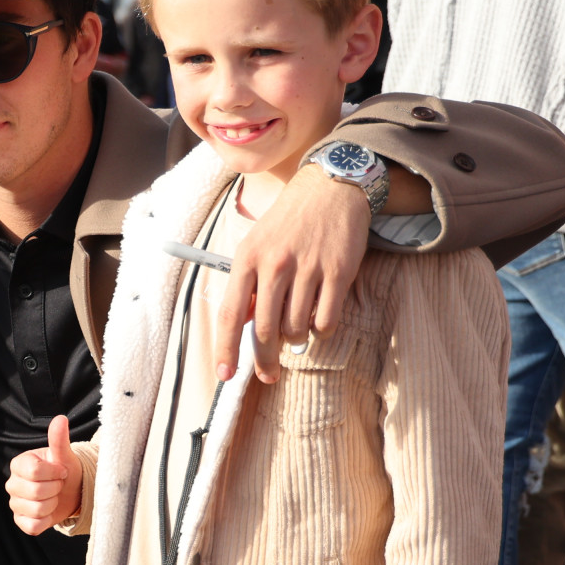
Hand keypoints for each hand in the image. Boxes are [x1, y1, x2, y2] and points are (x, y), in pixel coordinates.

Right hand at [6, 414, 82, 534]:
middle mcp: (12, 483)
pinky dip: (45, 521)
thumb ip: (59, 439)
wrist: (71, 491)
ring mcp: (15, 503)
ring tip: (55, 497)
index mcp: (19, 464)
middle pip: (35, 492)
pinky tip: (49, 512)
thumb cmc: (65, 470)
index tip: (62, 471)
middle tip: (59, 485)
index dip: (54, 473)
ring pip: (36, 510)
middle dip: (55, 489)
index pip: (33, 471)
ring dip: (53, 505)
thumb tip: (60, 419)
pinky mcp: (20, 520)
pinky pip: (32, 526)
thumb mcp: (64, 455)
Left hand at [212, 165, 369, 384]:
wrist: (330, 189)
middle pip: (266, 331)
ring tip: (297, 328)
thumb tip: (246, 327)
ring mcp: (308, 269)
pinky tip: (318, 321)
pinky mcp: (339, 272)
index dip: (227, 349)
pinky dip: (321, 331)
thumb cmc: (289, 223)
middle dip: (265, 360)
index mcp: (247, 259)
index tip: (226, 375)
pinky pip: (326, 321)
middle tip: (268, 373)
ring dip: (296, 340)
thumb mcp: (257, 245)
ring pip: (297, 330)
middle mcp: (275, 265)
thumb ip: (250, 285)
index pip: (231, 314)